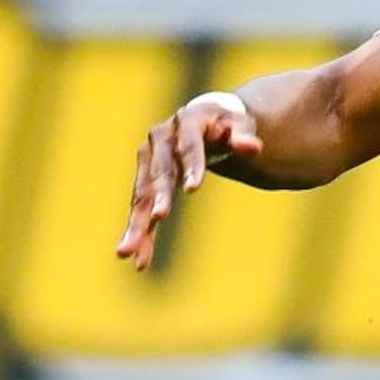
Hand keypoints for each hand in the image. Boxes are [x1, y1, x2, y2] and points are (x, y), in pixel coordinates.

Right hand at [114, 97, 261, 269]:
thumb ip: (244, 135)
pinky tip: (137, 259)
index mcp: (186, 121)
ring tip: (127, 252)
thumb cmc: (227, 123)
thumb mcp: (239, 124)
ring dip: (137, 224)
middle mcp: (161, 140)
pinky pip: (142, 209)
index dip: (192, 165)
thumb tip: (252, 147)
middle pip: (160, 171)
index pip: (189, 145)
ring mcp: (149, 161)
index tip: (194, 189)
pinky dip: (140, 233)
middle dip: (159, 194)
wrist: (205, 121)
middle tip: (160, 216)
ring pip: (142, 195)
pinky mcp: (147, 181)